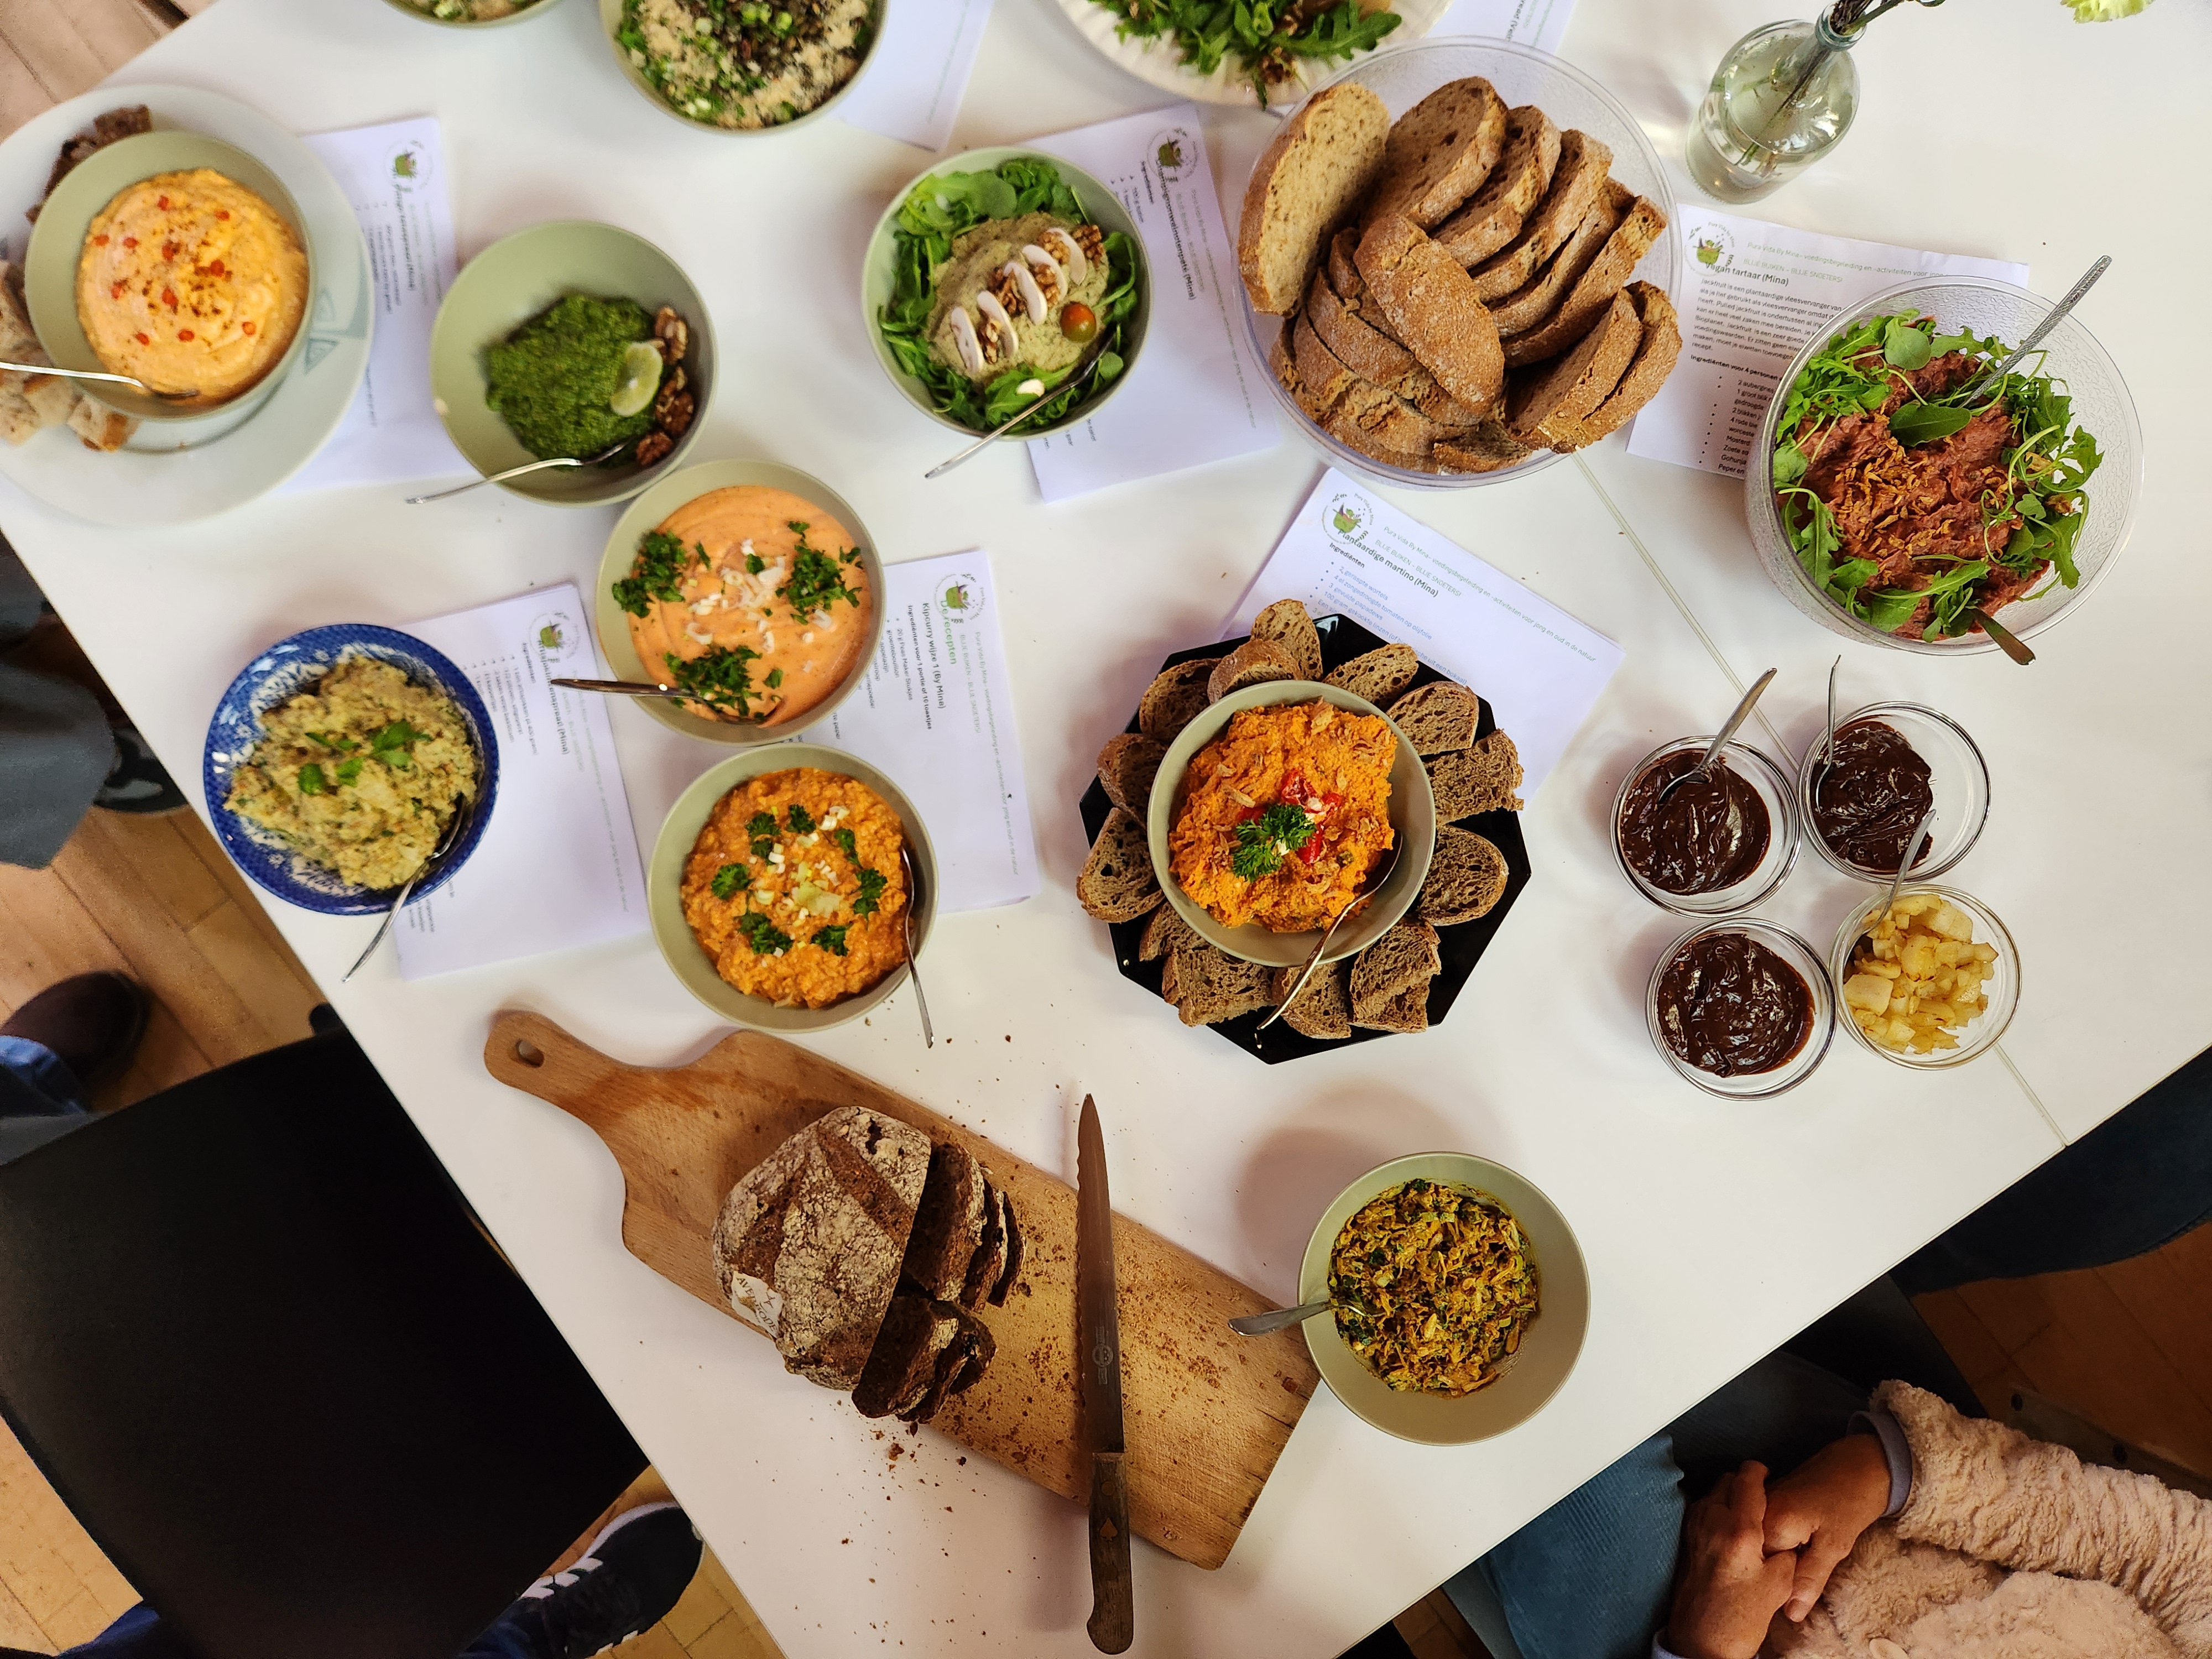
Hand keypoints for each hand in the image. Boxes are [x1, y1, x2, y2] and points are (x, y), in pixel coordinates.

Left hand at [1664, 1463, 1798, 1658]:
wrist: (1702, 1641)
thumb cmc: (1741, 1617)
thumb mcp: (1778, 1587)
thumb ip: (1785, 1555)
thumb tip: (1781, 1540)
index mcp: (1738, 1529)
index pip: (1747, 1479)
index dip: (1759, 1471)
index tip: (1767, 1474)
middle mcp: (1711, 1521)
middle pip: (1727, 1480)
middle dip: (1745, 1482)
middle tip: (1762, 1496)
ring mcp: (1694, 1529)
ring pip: (1712, 1493)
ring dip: (1729, 1495)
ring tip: (1749, 1515)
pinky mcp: (1686, 1540)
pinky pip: (1702, 1510)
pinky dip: (1717, 1509)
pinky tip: (1730, 1530)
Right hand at [1762, 1433, 1892, 1621]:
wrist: (1861, 1462)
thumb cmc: (1851, 1502)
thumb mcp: (1834, 1545)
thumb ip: (1810, 1579)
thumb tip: (1792, 1615)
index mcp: (1770, 1524)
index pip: (1758, 1570)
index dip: (1774, 1587)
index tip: (1788, 1593)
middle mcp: (1757, 1511)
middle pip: (1754, 1555)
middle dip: (1772, 1571)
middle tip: (1800, 1571)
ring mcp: (1761, 1502)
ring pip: (1758, 1543)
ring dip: (1774, 1557)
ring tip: (1801, 1557)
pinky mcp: (1769, 1498)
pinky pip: (1763, 1528)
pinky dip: (1776, 1541)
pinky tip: (1796, 1544)